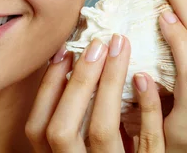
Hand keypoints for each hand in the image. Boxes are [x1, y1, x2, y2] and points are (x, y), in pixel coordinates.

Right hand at [26, 36, 164, 151]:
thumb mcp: (79, 148)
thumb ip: (73, 119)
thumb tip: (71, 63)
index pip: (39, 128)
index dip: (48, 89)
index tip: (64, 52)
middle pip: (65, 128)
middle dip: (78, 82)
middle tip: (97, 43)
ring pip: (102, 130)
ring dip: (108, 84)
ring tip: (120, 48)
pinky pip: (147, 144)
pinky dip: (146, 110)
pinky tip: (144, 78)